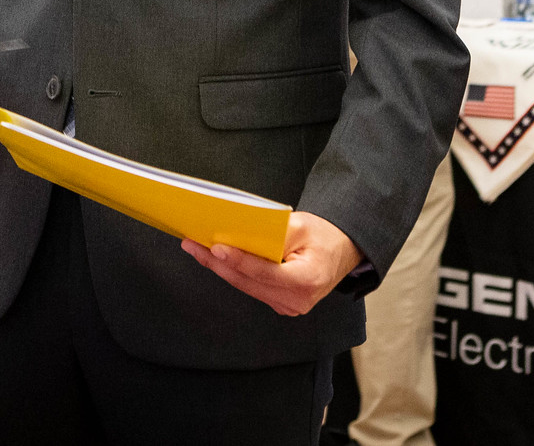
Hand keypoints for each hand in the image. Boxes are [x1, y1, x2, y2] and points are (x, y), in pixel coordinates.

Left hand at [182, 210, 361, 317]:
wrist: (341, 250)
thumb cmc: (323, 236)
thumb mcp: (302, 226)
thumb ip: (274, 233)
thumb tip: (239, 235)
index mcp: (308, 280)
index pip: (266, 272)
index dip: (239, 260)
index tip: (215, 247)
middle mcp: (298, 300)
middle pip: (249, 282)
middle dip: (217, 262)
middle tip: (192, 244)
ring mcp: (288, 306)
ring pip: (245, 286)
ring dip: (219, 267)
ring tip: (196, 248)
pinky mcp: (280, 304)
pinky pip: (251, 288)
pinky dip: (233, 272)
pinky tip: (215, 258)